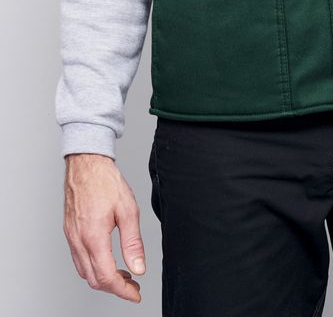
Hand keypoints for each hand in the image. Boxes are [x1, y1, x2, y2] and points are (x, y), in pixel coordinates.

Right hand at [63, 153, 145, 303]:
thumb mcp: (128, 210)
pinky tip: (107, 260)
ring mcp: (71, 237)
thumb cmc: (106, 182)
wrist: (87, 164)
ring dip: (103, 278)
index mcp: (94, 237)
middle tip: (133, 286)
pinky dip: (93, 266)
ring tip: (123, 274)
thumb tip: (138, 268)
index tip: (135, 294)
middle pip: (94, 279)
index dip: (123, 290)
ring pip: (84, 272)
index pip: (106, 277)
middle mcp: (79, 240)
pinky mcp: (70, 232)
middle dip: (115, 287)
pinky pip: (79, 259)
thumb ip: (133, 243)